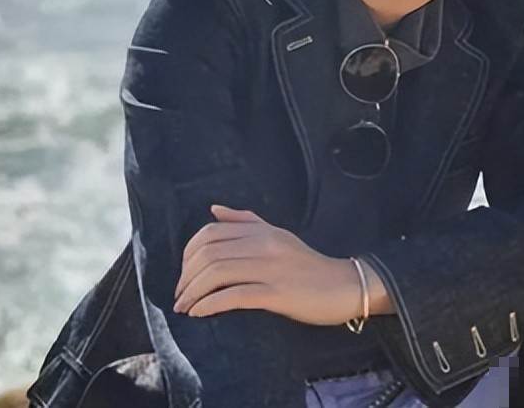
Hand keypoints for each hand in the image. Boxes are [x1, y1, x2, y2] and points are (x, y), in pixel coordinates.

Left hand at [172, 204, 361, 325]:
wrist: (343, 285)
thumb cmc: (307, 264)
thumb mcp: (277, 235)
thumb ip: (245, 222)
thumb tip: (214, 210)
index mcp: (260, 231)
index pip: (211, 233)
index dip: (188, 253)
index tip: (184, 273)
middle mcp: (263, 244)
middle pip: (209, 253)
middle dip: (186, 276)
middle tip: (180, 295)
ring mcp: (270, 268)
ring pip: (218, 273)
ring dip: (193, 292)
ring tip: (184, 307)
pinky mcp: (277, 293)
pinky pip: (235, 296)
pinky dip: (211, 304)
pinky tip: (199, 313)